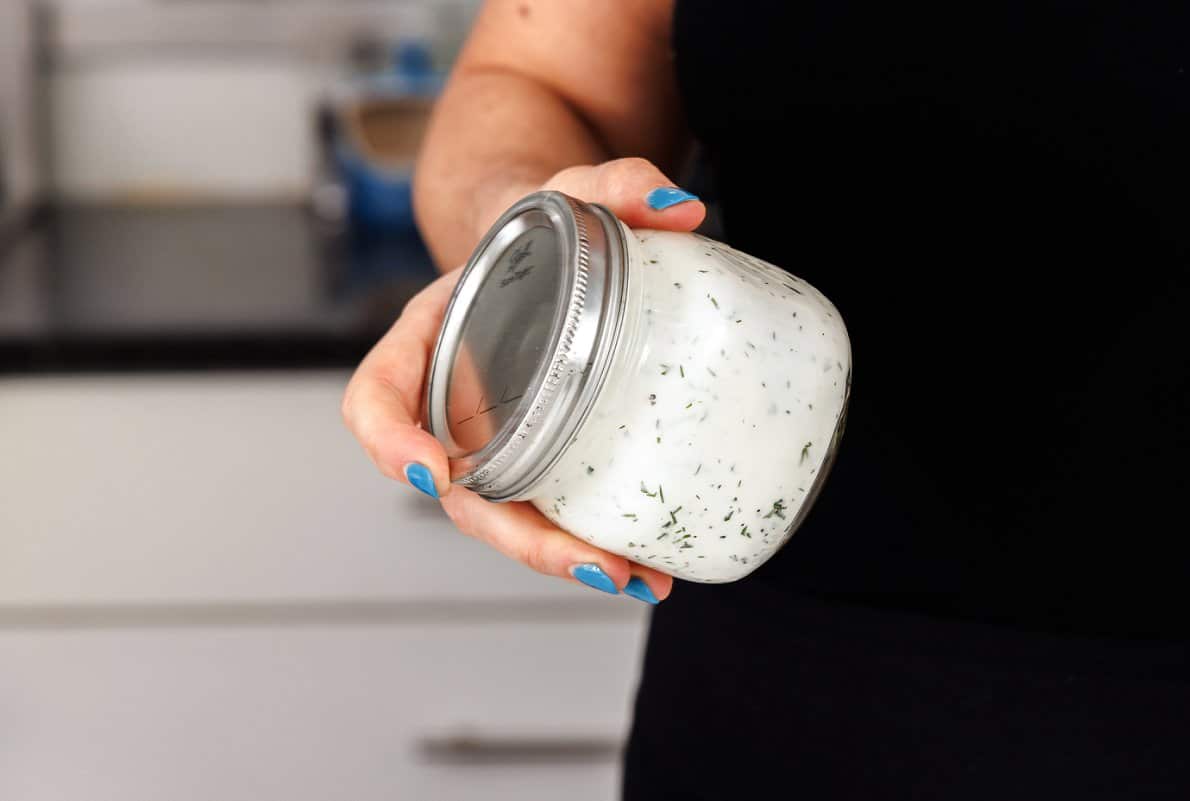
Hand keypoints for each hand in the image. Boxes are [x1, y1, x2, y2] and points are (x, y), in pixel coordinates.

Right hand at [343, 158, 704, 602]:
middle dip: (517, 537)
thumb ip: (610, 185)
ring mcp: (497, 441)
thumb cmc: (533, 230)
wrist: (544, 255)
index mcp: (429, 342)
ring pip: (510, 518)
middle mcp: (454, 407)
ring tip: (636, 579)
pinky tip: (650, 566)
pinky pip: (552, 509)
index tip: (432, 472)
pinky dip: (592, 543)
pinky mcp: (542, 456)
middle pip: (460, 491)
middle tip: (586, 561)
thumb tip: (678, 206)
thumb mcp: (562, 195)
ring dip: (563, 558)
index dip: (390, 442)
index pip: (376, 398)